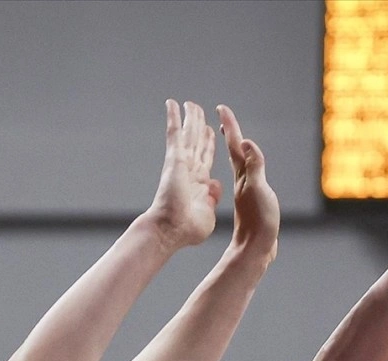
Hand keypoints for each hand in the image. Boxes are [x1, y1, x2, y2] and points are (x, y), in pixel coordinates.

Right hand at [144, 100, 222, 248]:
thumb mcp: (208, 212)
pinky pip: (174, 133)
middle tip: (198, 111)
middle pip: (196, 142)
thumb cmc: (188, 230)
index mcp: (200, 183)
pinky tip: (172, 104)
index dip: (209, 145)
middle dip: (198, 126)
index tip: (211, 132)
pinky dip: (173, 118)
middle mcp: (189, 170)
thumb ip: (212, 197)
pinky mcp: (175, 159)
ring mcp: (181, 163)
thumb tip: (215, 184)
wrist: (172, 231)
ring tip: (190, 103)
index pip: (205, 158)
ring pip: (187, 134)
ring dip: (189, 118)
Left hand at [217, 104, 279, 262]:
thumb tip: (245, 142)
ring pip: (238, 164)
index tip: (221, 108)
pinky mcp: (249, 201)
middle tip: (223, 117)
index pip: (234, 146)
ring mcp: (245, 191)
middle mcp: (242, 180)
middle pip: (235, 152)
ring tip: (234, 138)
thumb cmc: (259, 222)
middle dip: (230, 133)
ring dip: (236, 149)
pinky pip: (244, 177)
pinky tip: (244, 171)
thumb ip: (254, 166)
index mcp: (242, 176)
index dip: (229, 127)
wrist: (254, 250)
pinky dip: (244, 167)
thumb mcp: (258, 190)